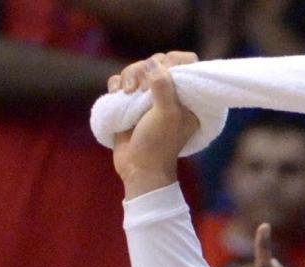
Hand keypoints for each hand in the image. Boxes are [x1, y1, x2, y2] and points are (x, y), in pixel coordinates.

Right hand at [106, 53, 202, 197]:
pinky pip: (121, 80)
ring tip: (126, 93)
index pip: (186, 62)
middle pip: (157, 61)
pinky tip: (117, 94)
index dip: (174, 61)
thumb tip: (151, 63)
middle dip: (144, 70)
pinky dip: (117, 84)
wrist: (138, 167)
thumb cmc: (159, 143)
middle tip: (139, 89)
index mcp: (187, 95)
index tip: (164, 72)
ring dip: (129, 76)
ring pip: (137, 69)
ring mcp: (149, 96)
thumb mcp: (167, 113)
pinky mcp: (130, 101)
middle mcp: (169, 92)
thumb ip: (163, 85)